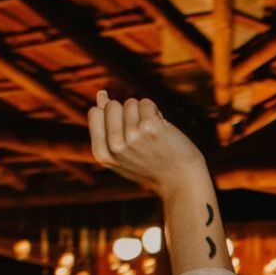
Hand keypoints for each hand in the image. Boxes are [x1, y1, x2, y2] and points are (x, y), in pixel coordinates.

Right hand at [86, 92, 205, 193]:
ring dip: (143, 113)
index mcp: (102, 154)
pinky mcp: (150, 127)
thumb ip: (107, 126)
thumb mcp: (122, 151)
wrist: (180, 180)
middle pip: (112, 105)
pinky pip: (146, 103)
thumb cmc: (150, 164)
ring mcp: (132, 136)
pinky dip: (155, 112)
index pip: (95, 112)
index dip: (112, 116)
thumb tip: (101, 94)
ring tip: (153, 134)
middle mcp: (115, 146)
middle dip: (128, 113)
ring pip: (130, 103)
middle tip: (141, 135)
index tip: (126, 131)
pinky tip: (162, 129)